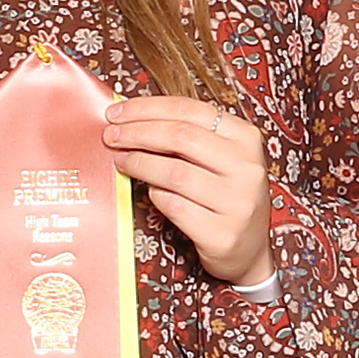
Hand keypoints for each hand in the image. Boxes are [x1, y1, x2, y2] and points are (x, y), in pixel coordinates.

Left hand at [104, 95, 274, 288]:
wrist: (248, 249)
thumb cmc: (225, 196)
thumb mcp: (219, 159)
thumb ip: (187, 137)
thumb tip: (131, 119)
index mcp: (246, 138)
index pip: (190, 110)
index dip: (147, 108)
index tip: (116, 112)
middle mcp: (246, 167)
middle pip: (180, 137)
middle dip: (137, 133)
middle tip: (110, 136)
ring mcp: (237, 202)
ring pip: (174, 172)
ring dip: (139, 163)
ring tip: (121, 161)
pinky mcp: (221, 233)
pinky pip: (174, 205)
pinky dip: (154, 195)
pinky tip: (146, 190)